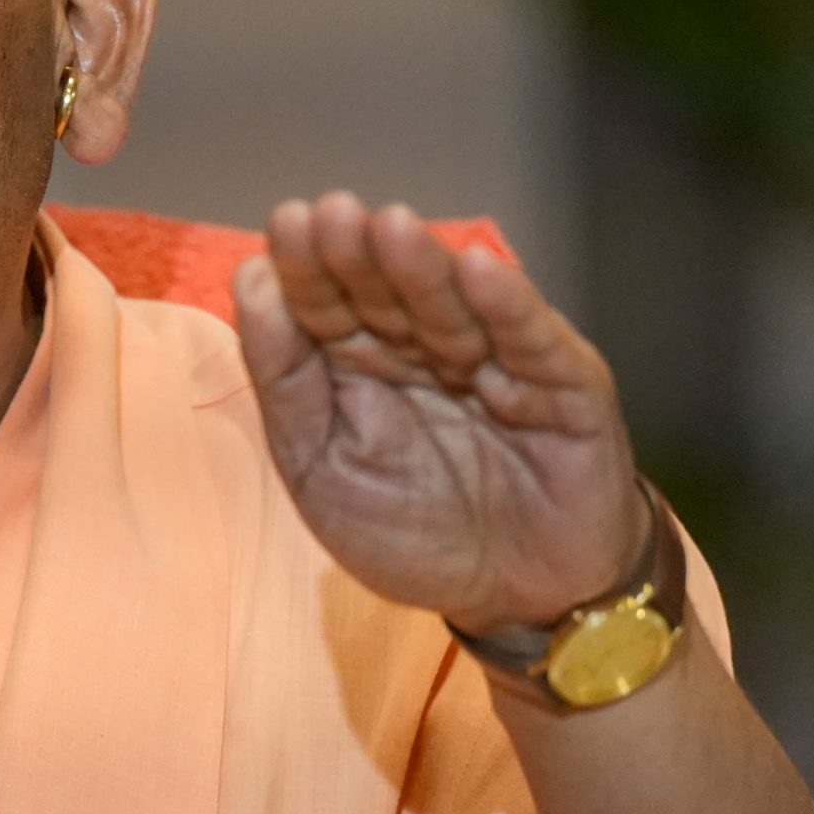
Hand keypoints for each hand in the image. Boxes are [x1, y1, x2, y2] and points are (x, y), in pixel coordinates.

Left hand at [230, 192, 650, 634]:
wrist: (518, 599)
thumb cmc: (415, 530)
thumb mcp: (320, 468)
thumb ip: (285, 382)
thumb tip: (250, 283)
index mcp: (360, 361)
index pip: (326, 305)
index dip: (306, 268)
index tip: (284, 227)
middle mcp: (426, 348)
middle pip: (386, 294)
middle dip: (357, 256)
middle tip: (330, 215)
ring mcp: (497, 361)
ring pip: (453, 308)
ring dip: (422, 268)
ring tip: (390, 228)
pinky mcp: (564, 386)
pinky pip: (531, 342)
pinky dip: (509, 307)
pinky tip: (479, 270)